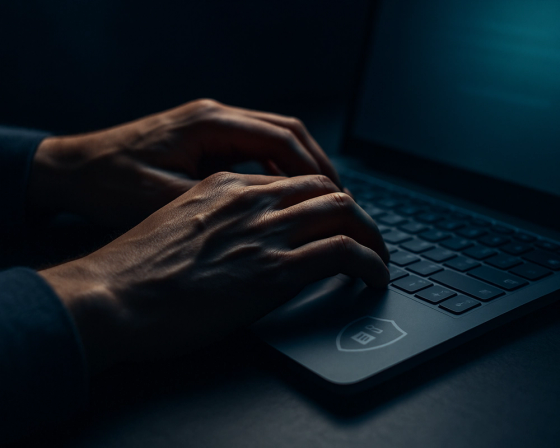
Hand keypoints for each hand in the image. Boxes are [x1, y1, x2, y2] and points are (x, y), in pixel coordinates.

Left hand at [27, 99, 341, 225]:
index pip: (281, 138)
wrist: (71, 170)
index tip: (336, 198)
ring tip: (319, 199)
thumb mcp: (165, 201)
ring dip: (299, 166)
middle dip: (316, 165)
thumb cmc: (109, 184)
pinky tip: (283, 194)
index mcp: (208, 125)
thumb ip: (222, 203)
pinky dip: (275, 168)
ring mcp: (209, 124)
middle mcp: (213, 116)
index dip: (314, 169)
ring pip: (273, 137)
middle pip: (286, 131)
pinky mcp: (203, 138)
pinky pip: (253, 147)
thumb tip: (274, 216)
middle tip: (338, 199)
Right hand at [39, 173, 388, 372]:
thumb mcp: (176, 225)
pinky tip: (376, 275)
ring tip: (379, 255)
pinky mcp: (275, 270)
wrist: (112, 295)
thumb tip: (242, 235)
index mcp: (227, 186)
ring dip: (372, 234)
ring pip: (344, 212)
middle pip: (326, 189)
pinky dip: (371, 262)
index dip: (324, 198)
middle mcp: (252, 200)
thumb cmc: (135, 270)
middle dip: (355, 212)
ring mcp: (265, 232)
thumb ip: (215, 219)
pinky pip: (344, 253)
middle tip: (366, 235)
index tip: (335, 218)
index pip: (295, 180)